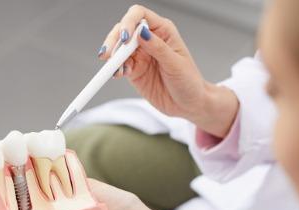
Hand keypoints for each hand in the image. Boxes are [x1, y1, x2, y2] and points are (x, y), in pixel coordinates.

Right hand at [100, 5, 238, 136]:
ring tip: (114, 68)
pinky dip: (116, 68)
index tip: (125, 37)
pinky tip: (119, 74)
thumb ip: (158, 48)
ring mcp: (140, 55)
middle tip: (109, 54)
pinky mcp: (134, 70)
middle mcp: (149, 39)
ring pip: (119, 48)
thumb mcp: (176, 64)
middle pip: (124, 30)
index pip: (140, 15)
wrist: (188, 104)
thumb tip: (141, 32)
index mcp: (163, 31)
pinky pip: (120, 65)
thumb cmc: (189, 82)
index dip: (129, 22)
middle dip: (114, 40)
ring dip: (113, 56)